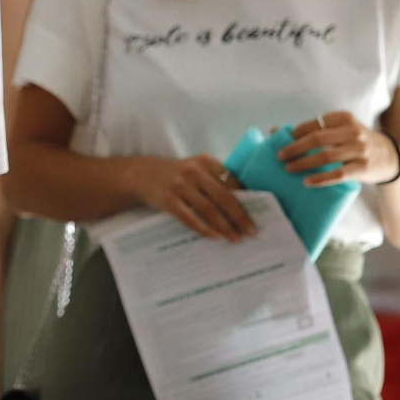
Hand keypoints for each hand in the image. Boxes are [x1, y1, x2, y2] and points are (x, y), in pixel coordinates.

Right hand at [133, 155, 254, 240]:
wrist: (141, 174)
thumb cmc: (176, 174)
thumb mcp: (196, 167)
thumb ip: (215, 179)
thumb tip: (243, 203)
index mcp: (205, 161)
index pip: (232, 181)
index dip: (246, 199)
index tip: (257, 213)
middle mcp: (194, 172)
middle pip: (223, 197)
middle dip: (240, 217)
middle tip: (251, 231)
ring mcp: (180, 186)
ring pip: (209, 210)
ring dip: (225, 226)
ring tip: (236, 238)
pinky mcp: (169, 201)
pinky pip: (190, 218)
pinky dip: (204, 229)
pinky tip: (215, 237)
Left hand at [281, 112, 397, 186]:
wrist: (389, 157)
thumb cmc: (355, 142)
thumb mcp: (341, 130)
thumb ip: (314, 129)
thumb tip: (275, 131)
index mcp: (344, 118)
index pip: (314, 124)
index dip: (295, 133)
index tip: (281, 143)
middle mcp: (353, 132)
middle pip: (317, 139)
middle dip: (295, 148)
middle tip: (280, 157)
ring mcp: (359, 150)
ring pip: (326, 156)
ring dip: (304, 163)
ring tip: (289, 169)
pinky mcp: (363, 168)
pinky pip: (338, 174)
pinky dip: (321, 178)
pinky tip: (307, 182)